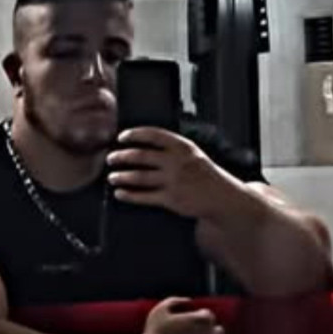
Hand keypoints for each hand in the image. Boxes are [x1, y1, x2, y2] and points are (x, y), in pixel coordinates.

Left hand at [106, 127, 233, 218]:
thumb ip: (172, 147)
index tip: (122, 137)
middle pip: (141, 156)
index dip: (135, 134)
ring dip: (122, 176)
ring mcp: (173, 181)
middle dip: (122, 156)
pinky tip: (120, 193)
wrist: (222, 196)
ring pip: (140, 177)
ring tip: (112, 177)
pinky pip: (145, 197)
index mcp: (182, 146)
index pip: (153, 135)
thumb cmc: (204, 174)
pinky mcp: (171, 199)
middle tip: (111, 158)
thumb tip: (143, 144)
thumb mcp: (193, 152)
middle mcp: (176, 162)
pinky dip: (130, 195)